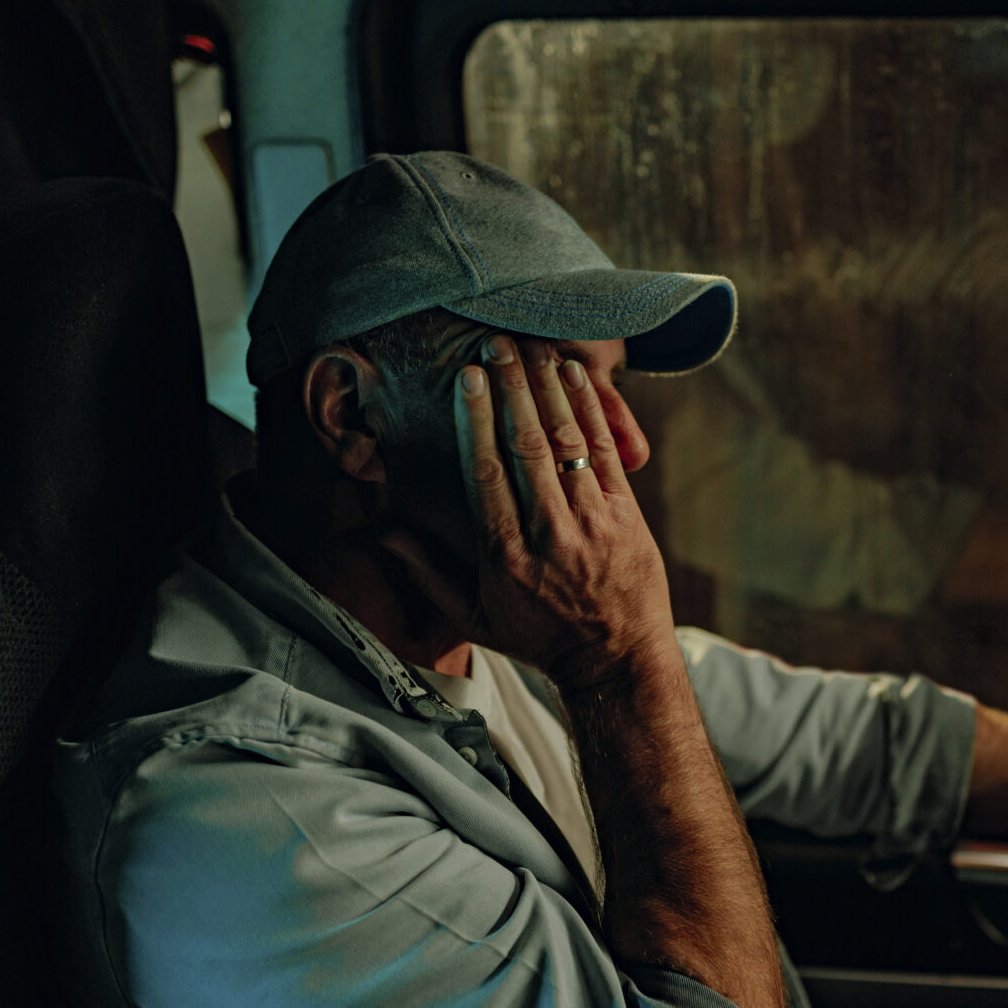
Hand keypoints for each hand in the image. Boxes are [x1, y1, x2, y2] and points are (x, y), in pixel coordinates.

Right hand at [381, 335, 675, 687]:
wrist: (617, 662)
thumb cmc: (539, 638)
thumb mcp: (475, 617)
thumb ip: (427, 572)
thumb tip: (381, 532)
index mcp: (505, 556)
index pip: (486, 474)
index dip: (476, 420)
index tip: (467, 378)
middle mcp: (549, 535)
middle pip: (526, 447)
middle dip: (511, 389)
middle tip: (496, 344)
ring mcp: (592, 523)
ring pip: (567, 443)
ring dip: (547, 389)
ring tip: (531, 347)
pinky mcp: (626, 516)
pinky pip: (604, 452)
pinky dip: (589, 411)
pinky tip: (572, 376)